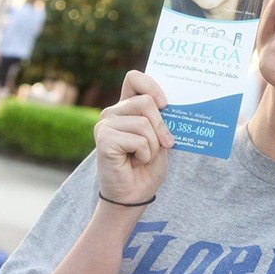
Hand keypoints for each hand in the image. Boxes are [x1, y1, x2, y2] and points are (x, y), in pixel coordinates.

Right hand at [94, 70, 173, 204]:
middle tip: (160, 146)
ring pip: (145, 123)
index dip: (152, 85)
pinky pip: (139, 140)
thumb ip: (162, 118)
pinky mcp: (103, 139)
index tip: (166, 104)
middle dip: (161, 127)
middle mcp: (113, 112)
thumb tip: (171, 104)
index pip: (134, 78)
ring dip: (153, 146)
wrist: (134, 195)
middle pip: (146, 102)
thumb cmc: (148, 166)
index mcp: (127, 107)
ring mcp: (105, 124)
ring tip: (142, 157)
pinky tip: (134, 162)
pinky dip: (145, 154)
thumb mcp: (161, 137)